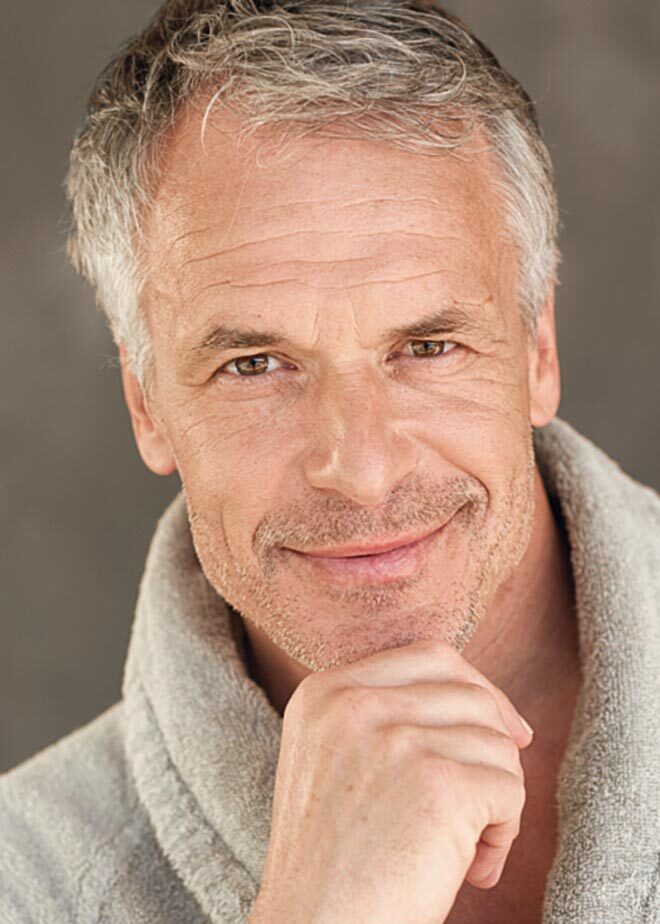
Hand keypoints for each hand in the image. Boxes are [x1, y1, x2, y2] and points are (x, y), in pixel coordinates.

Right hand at [249, 638, 532, 923]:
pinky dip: (504, 834)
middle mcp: (355, 704)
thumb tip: (493, 709)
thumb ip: (386, 717)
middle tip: (489, 804)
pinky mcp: (438, 785)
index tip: (505, 731)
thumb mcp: (334, 762)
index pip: (430, 656)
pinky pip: (510, 789)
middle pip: (471, 695)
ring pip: (497, 743)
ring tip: (467, 850)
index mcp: (324, 692)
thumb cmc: (332, 864)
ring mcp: (394, 739)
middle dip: (495, 748)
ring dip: (497, 799)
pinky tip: (472, 870)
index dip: (477, 689)